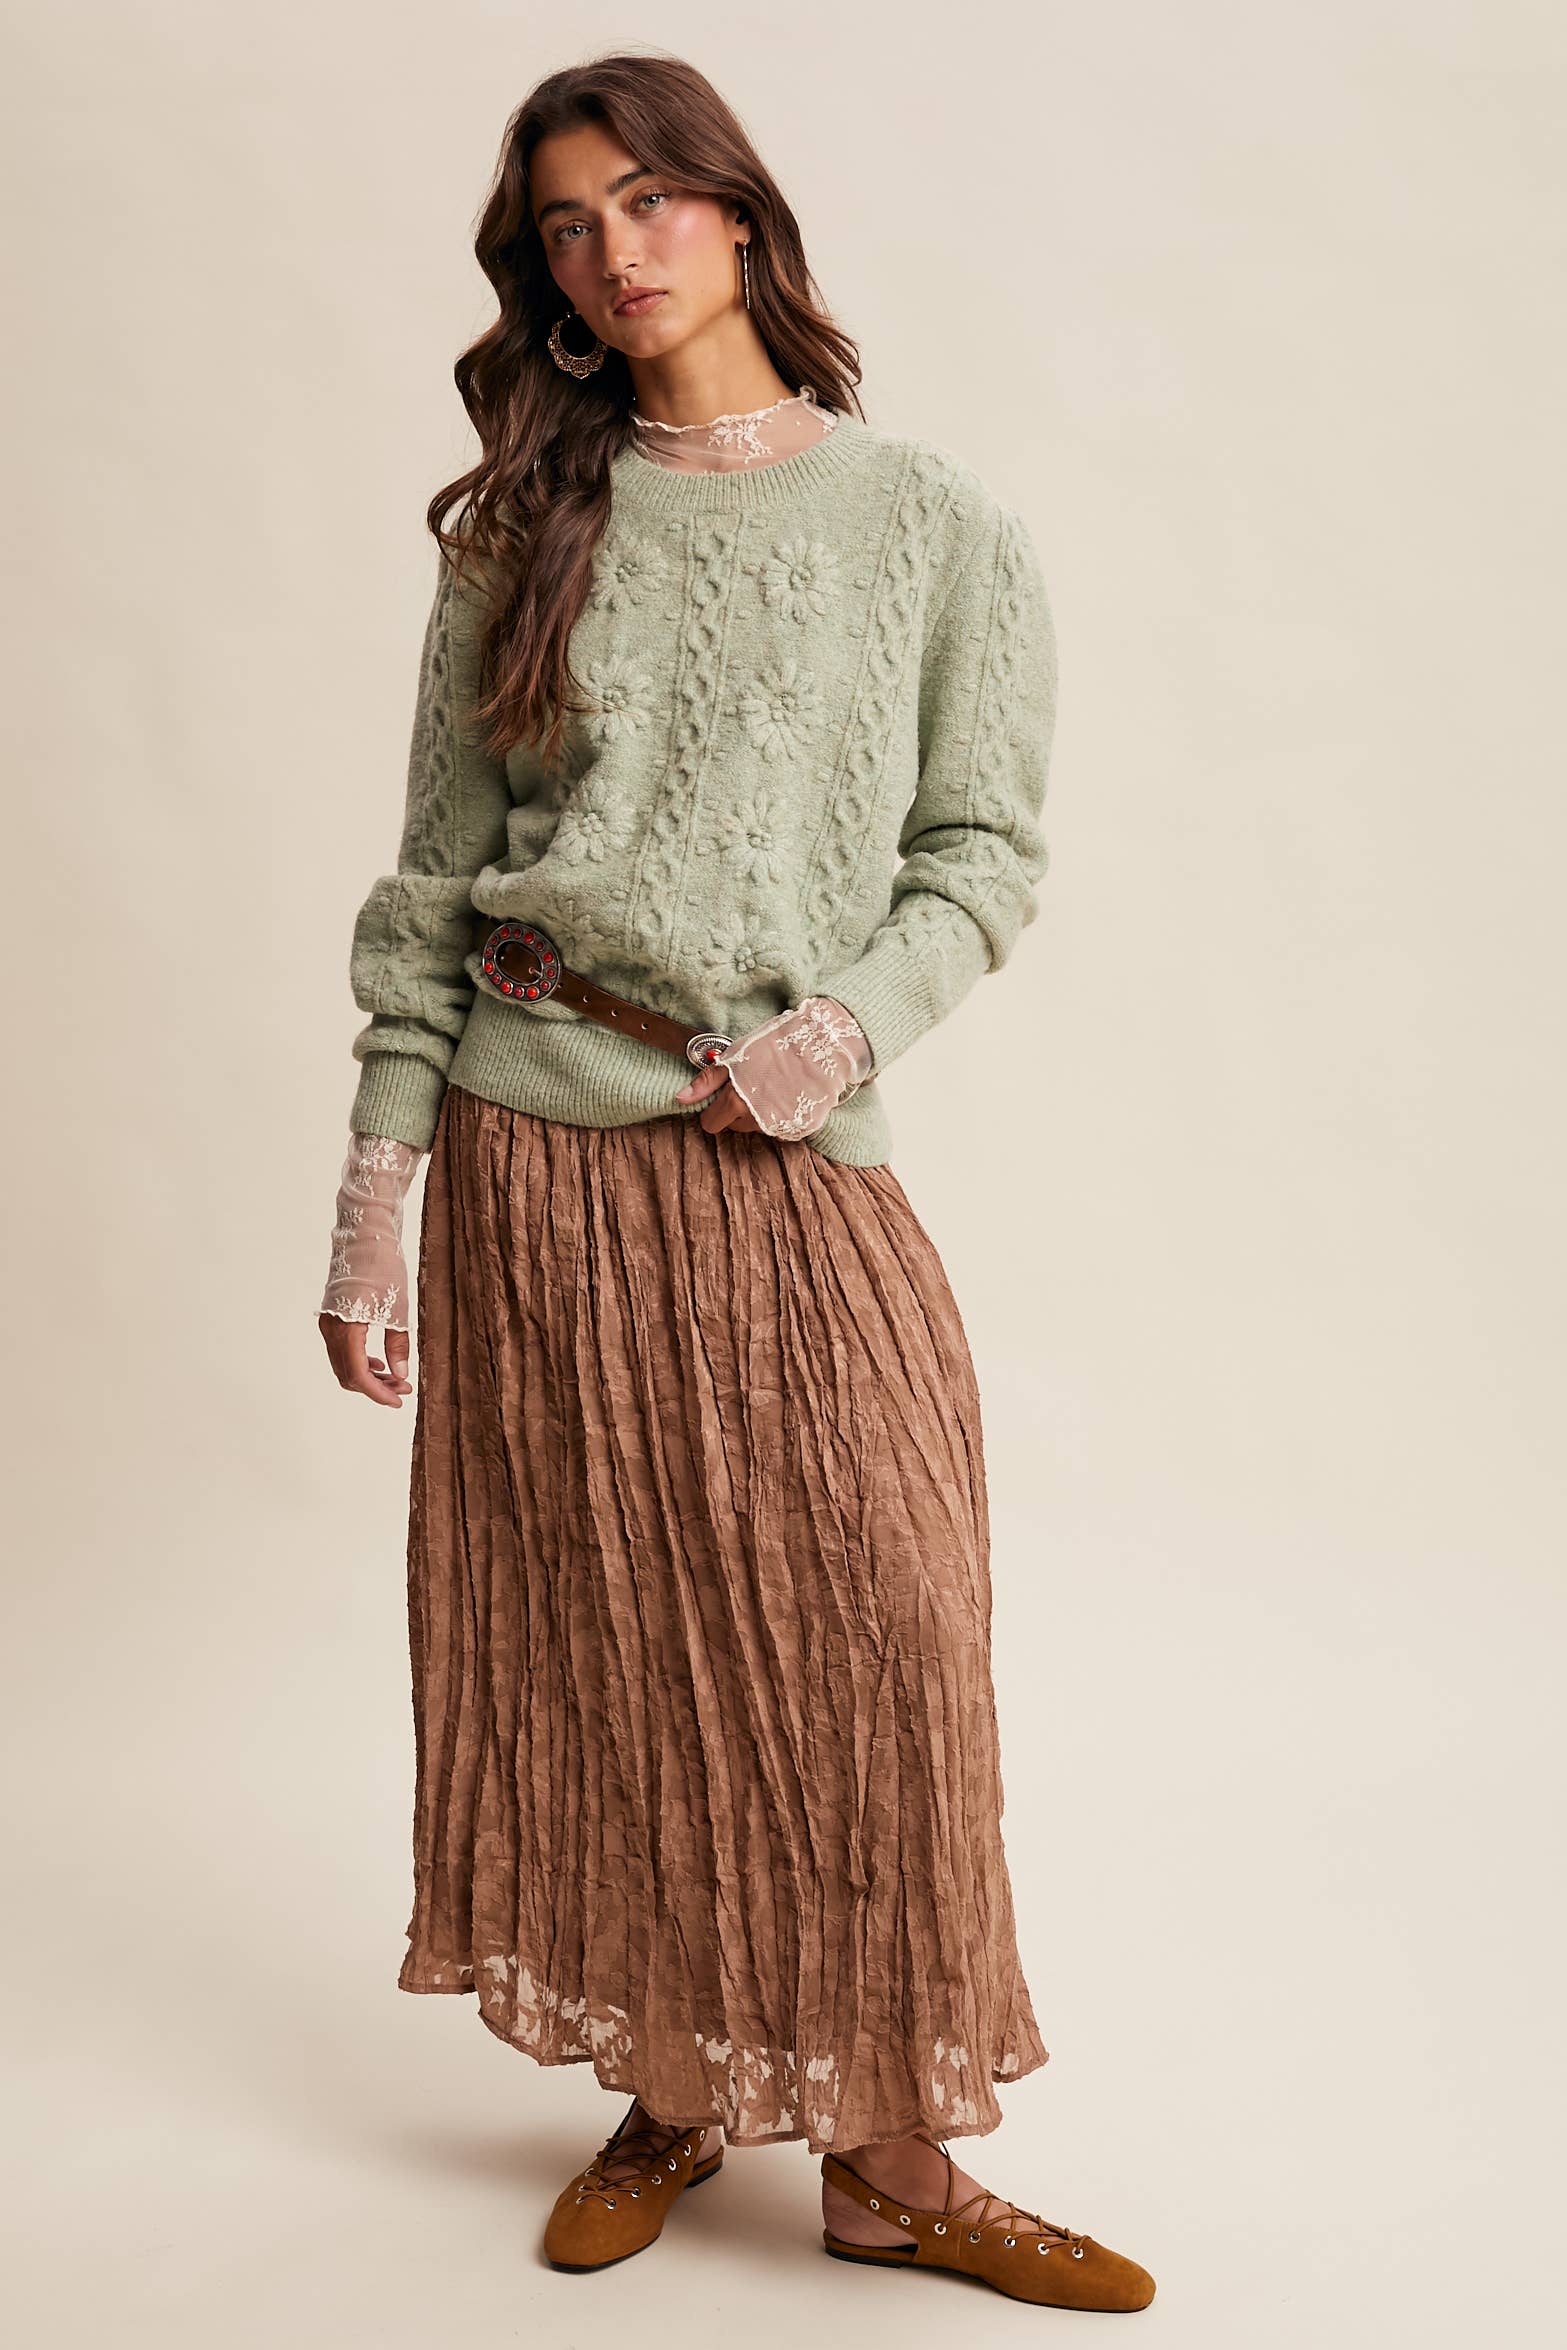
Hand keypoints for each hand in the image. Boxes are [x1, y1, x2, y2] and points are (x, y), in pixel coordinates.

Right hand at [318, 1130, 422, 1405]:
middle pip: (348, 1374)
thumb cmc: (384, 1265)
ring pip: (344, 1364)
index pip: (358, 1374)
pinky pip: (342, 1350)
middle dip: (376, 1386)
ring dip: (369, 1375)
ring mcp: (328, 1323)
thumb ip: (399, 1344)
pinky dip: (361, 1361)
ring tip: (398, 1378)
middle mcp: (330, 1328)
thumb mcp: (399, 1307)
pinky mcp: (333, 1317)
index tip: (399, 1401)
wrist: (365, 1232)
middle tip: (404, 1389)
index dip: (378, 1393)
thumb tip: (400, 1375)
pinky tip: (382, 1362)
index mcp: (345, 1326)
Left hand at [675, 998, 872, 1141]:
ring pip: (757, 1128)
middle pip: (734, 1127)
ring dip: (759, 1113)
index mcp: (736, 1103)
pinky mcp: (801, 1129)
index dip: (714, 1109)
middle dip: (737, 1110)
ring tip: (773, 1085)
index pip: (711, 1124)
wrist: (823, 1043)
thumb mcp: (735, 1057)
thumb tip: (681, 1099)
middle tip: (752, 1084)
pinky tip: (789, 1093)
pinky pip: (780, 1128)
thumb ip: (707, 1082)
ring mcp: (781, 1128)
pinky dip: (781, 1115)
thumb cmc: (775, 1044)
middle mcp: (757, 1121)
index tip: (724, 1095)